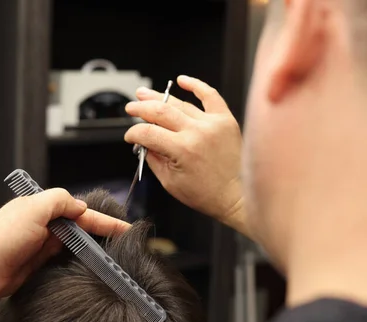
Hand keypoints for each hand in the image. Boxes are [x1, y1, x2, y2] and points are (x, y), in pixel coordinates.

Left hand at [0, 189, 130, 298]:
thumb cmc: (0, 237)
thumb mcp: (34, 208)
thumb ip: (59, 201)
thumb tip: (80, 206)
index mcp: (42, 208)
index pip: (80, 212)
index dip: (103, 220)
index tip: (124, 227)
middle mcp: (42, 225)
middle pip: (79, 229)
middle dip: (100, 234)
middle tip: (123, 243)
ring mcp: (40, 246)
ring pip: (73, 246)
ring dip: (89, 249)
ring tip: (111, 256)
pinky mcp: (37, 265)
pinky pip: (62, 261)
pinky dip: (75, 262)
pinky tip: (87, 267)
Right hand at [124, 75, 247, 235]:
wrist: (237, 196)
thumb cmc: (206, 194)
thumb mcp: (170, 182)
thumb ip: (153, 159)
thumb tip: (143, 143)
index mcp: (182, 150)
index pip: (147, 133)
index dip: (133, 133)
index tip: (129, 136)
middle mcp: (197, 132)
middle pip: (160, 112)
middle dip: (141, 108)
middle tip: (131, 108)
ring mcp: (212, 123)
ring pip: (180, 103)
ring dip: (159, 97)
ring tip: (145, 94)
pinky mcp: (225, 120)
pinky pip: (210, 96)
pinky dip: (196, 85)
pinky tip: (182, 80)